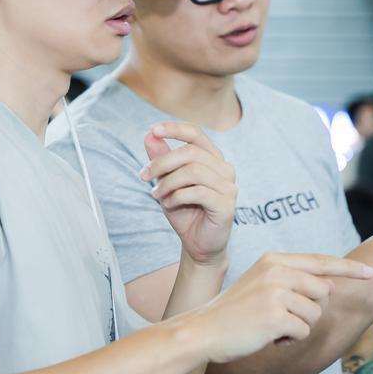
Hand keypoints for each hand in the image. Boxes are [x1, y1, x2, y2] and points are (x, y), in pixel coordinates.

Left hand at [140, 122, 236, 266]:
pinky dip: (177, 196)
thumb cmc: (185, 211)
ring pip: (192, 171)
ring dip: (168, 182)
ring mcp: (228, 186)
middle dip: (162, 162)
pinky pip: (197, 192)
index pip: (196, 134)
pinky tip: (169, 204)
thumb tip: (149, 135)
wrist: (198, 244)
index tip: (153, 130)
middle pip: (190, 152)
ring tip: (157, 195)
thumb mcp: (167, 182)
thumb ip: (161, 159)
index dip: (175, 129)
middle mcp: (225, 169)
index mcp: (212, 158)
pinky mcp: (227, 204)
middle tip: (144, 176)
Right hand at [192, 253, 372, 363]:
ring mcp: (277, 292)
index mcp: (274, 260)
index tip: (370, 273)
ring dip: (298, 326)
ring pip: (315, 313)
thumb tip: (327, 286)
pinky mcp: (277, 315)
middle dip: (310, 309)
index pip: (320, 261)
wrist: (204, 330)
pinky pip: (303, 331)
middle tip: (280, 316)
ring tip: (270, 326)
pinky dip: (289, 339)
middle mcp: (277, 271)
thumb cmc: (234, 312)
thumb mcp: (261, 284)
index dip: (348, 268)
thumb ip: (291, 280)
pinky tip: (267, 336)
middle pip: (323, 291)